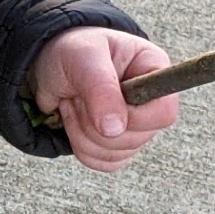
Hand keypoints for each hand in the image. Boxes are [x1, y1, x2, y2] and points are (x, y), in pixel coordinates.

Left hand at [27, 27, 179, 172]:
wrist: (50, 64)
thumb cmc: (71, 50)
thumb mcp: (83, 58)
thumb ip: (101, 89)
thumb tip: (114, 128)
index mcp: (154, 70)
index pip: (164, 112)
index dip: (134, 117)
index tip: (101, 102)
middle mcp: (151, 101)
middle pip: (138, 139)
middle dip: (95, 122)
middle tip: (78, 95)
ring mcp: (136, 126)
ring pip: (118, 154)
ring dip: (84, 134)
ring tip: (74, 103)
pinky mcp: (118, 144)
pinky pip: (106, 163)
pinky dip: (82, 147)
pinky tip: (74, 120)